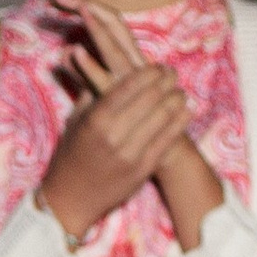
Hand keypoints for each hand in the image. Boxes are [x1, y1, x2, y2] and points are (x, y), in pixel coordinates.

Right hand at [36, 0, 208, 246]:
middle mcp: (114, 134)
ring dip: (176, 99)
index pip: (130, 85)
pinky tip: (186, 111)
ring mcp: (130, 153)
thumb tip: (84, 56)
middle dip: (166, 81)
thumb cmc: (71, 155)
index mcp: (96, 119)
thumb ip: (87, 90)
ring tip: (179, 91)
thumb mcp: (74, 121)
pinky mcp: (142, 169)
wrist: (70, 199)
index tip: (158, 66)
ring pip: (164, 116)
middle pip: (151, 97)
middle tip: (172, 74)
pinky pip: (168, 139)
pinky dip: (180, 121)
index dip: (149, 72)